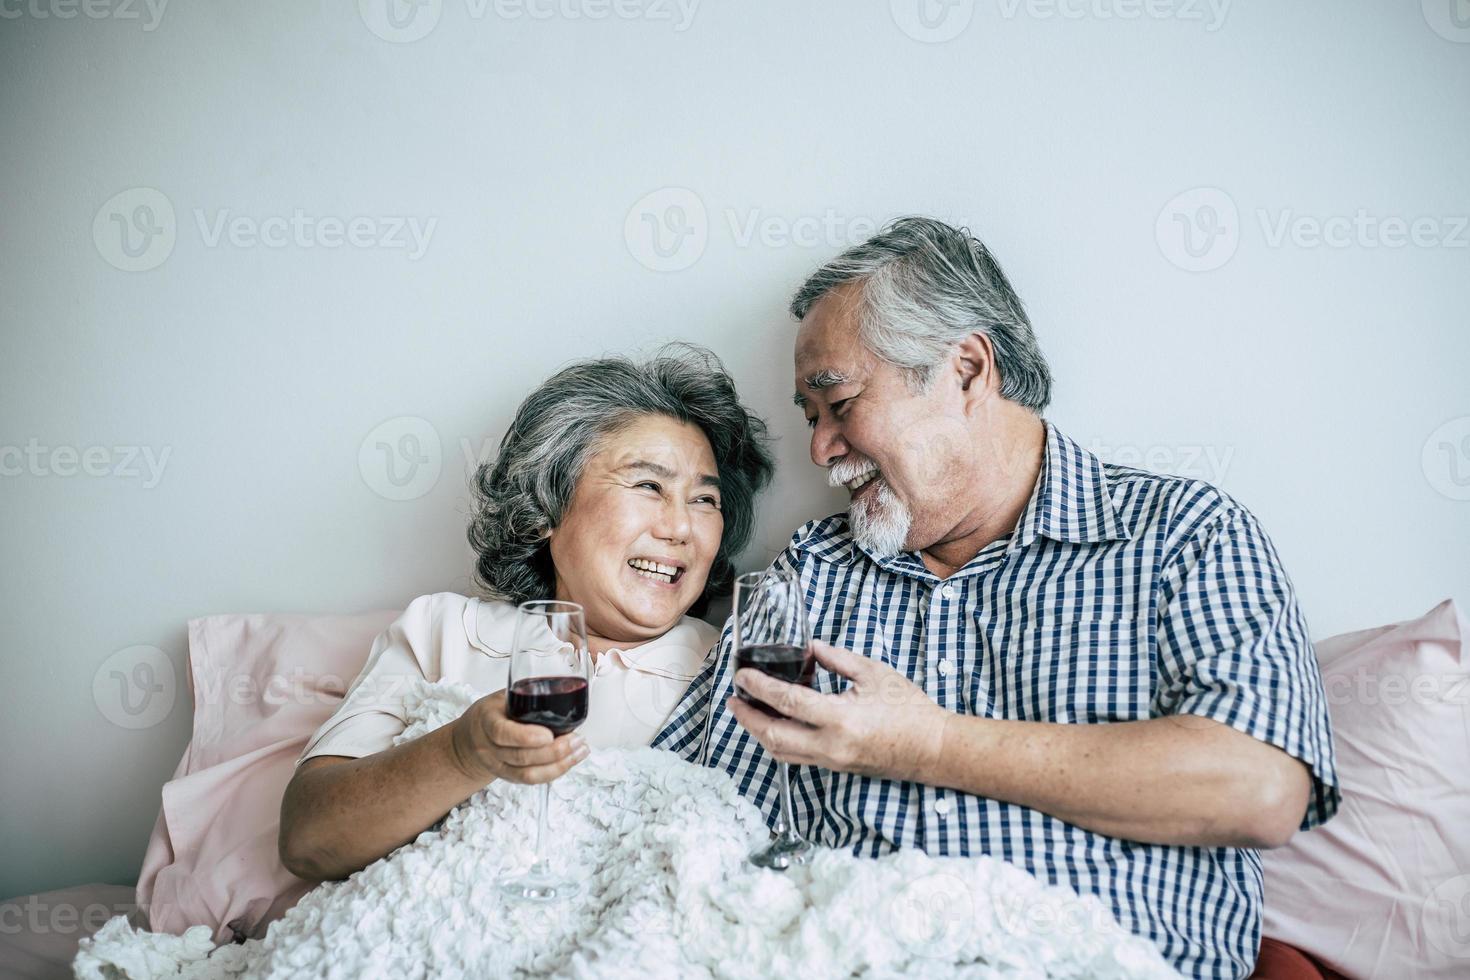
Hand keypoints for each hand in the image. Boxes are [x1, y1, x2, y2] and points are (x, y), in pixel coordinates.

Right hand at [450, 690, 588, 785]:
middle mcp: (489, 747)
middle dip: (554, 751)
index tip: (549, 734)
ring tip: (580, 750)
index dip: (526, 737)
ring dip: (559, 764)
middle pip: (521, 757)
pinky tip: (571, 760)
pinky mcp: (508, 777)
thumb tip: (562, 687)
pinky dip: (554, 772)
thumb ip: (524, 694)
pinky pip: (531, 781)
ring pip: (528, 774)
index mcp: (486, 721)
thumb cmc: (492, 713)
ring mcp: (497, 765)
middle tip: (577, 739)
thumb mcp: (501, 697)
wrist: (470, 739)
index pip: (501, 732)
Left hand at [728, 640, 948, 781]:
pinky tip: (775, 724)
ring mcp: (831, 761)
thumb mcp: (873, 673)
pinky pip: (796, 758)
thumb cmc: (909, 709)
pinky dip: (779, 742)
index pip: (786, 701)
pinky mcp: (836, 768)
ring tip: (747, 711)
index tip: (742, 675)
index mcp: (839, 718)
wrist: (933, 748)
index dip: (759, 687)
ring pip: (781, 752)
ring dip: (759, 732)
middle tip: (734, 698)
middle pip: (772, 735)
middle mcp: (830, 746)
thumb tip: (809, 649)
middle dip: (747, 717)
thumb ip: (836, 659)